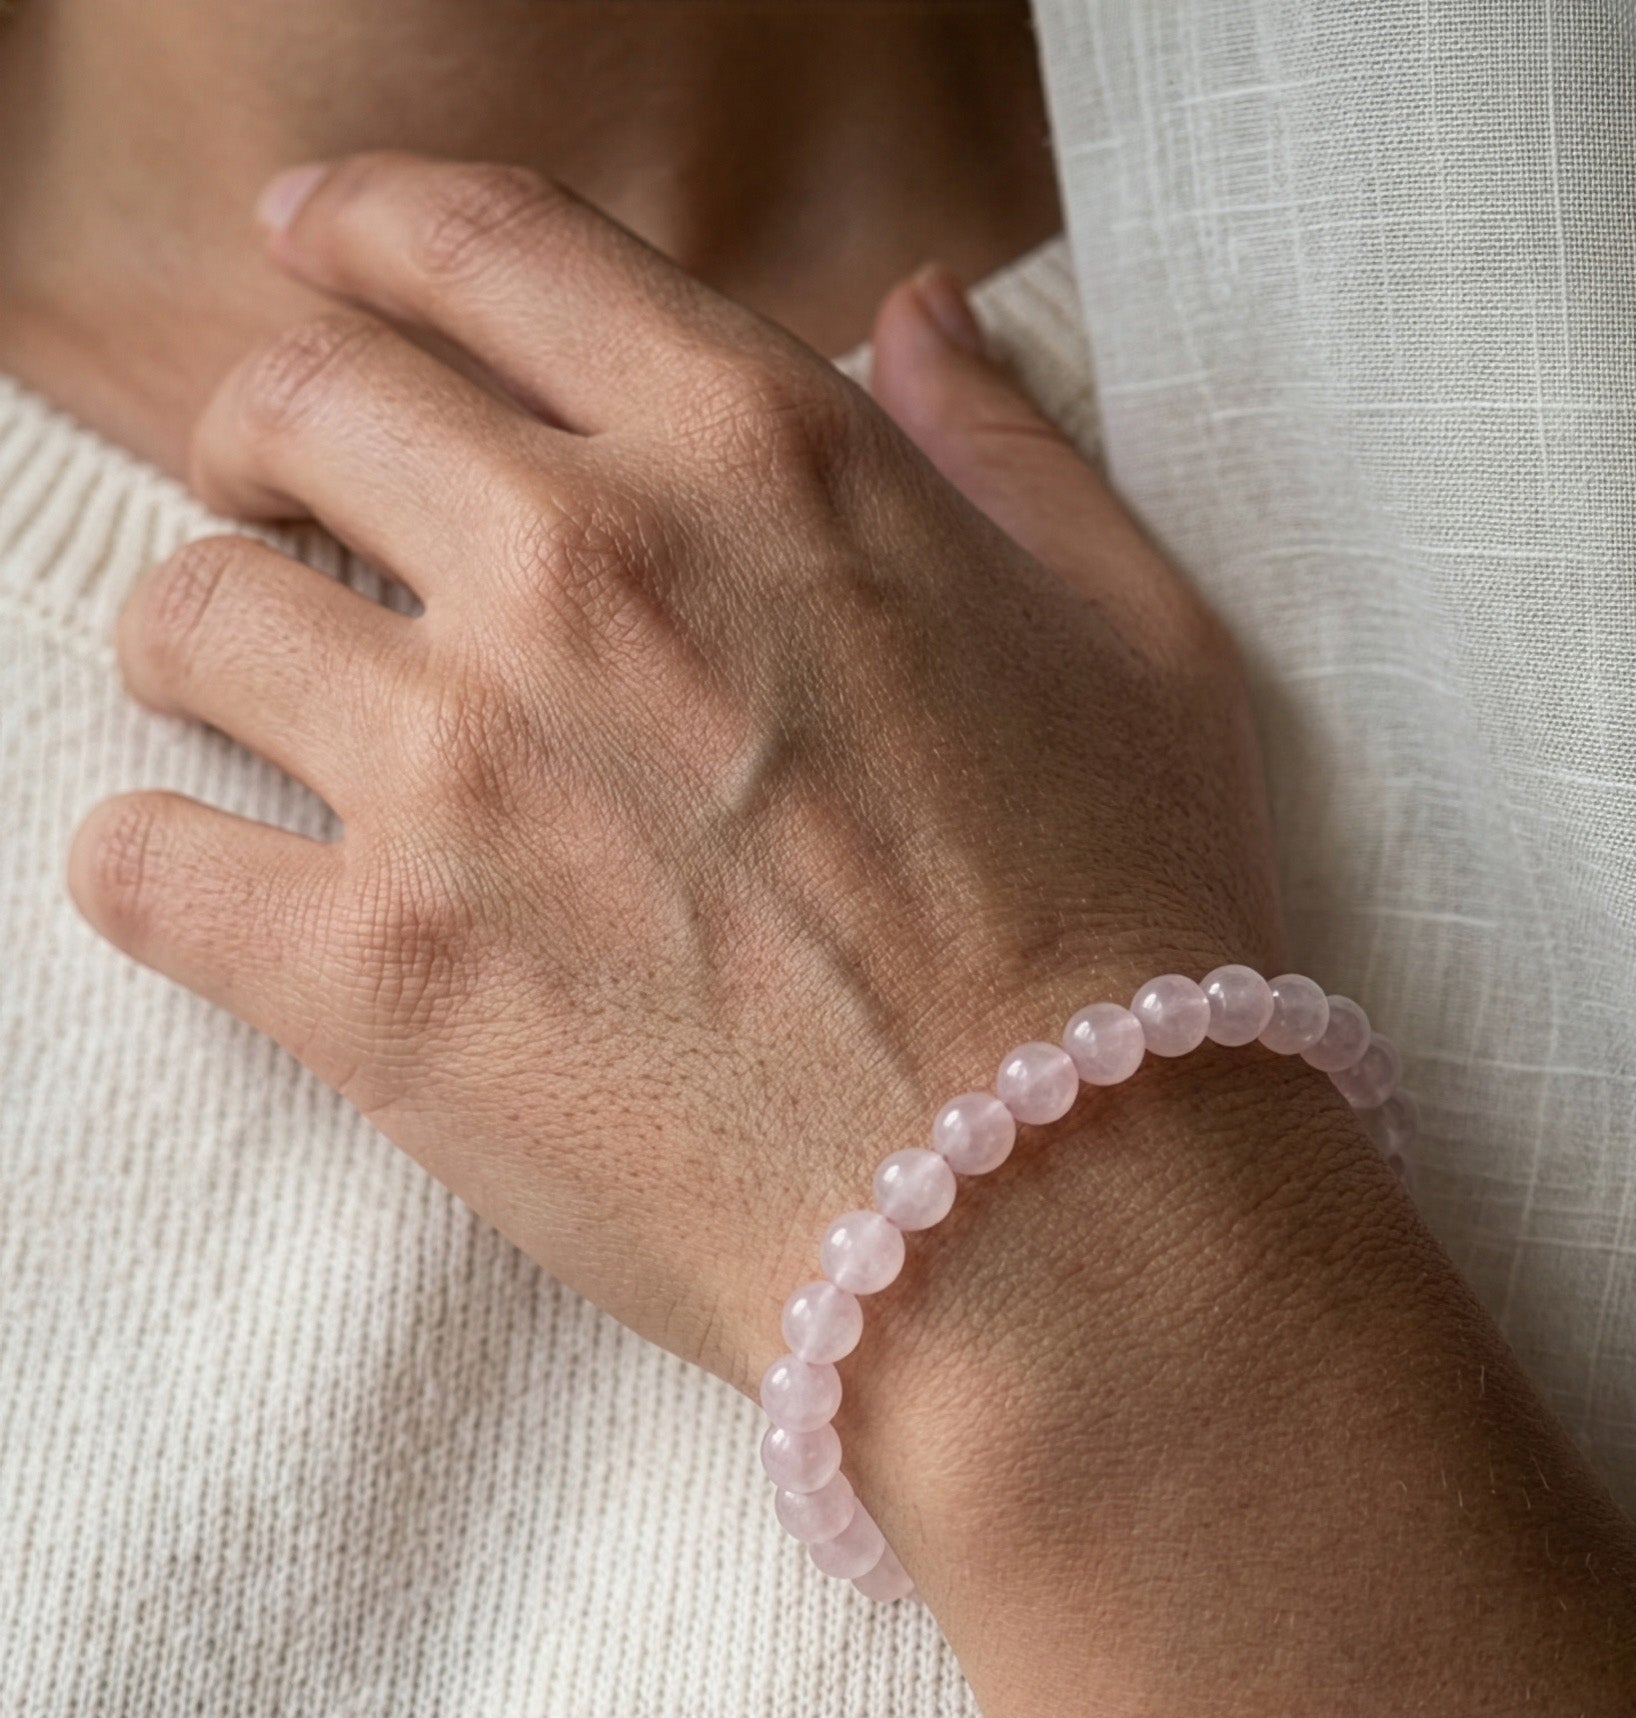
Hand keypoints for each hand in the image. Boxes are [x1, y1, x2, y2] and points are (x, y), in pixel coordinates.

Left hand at [72, 154, 1276, 1386]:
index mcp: (758, 456)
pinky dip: (153, 863)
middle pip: (295, 406)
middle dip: (267, 434)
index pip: (482, 249)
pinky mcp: (379, 981)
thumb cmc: (1130, 936)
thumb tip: (912, 314)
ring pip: (188, 618)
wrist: (1067, 1212)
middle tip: (282, 501)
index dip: (373, 231)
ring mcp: (459, 775)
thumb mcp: (1138, 640)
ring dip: (203, 642)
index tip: (319, 253)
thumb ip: (1004, 451)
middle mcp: (581, 571)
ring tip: (247, 705)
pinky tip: (216, 884)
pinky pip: (143, 866)